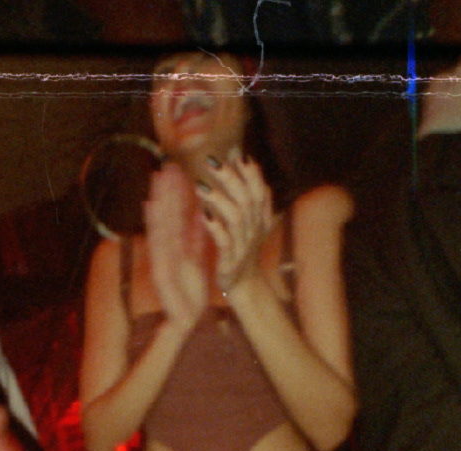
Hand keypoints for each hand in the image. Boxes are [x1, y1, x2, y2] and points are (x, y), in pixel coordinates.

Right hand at [144, 162, 207, 333]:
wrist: (185, 319)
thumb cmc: (189, 291)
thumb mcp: (197, 258)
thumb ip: (198, 236)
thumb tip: (202, 213)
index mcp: (176, 246)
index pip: (176, 215)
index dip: (176, 193)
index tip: (177, 170)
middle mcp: (166, 248)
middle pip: (166, 215)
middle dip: (166, 190)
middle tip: (166, 164)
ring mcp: (161, 257)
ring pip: (159, 224)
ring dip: (158, 200)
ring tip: (159, 177)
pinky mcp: (159, 268)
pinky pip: (157, 243)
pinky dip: (153, 224)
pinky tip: (151, 205)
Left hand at [199, 154, 275, 294]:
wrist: (244, 285)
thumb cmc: (244, 249)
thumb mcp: (254, 221)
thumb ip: (254, 194)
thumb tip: (249, 161)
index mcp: (260, 219)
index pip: (259, 190)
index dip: (250, 173)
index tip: (237, 154)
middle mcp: (254, 230)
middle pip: (246, 199)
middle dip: (230, 178)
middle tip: (212, 161)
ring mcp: (243, 246)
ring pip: (236, 217)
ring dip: (219, 199)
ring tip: (201, 185)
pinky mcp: (230, 260)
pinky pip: (224, 241)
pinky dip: (215, 227)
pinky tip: (203, 214)